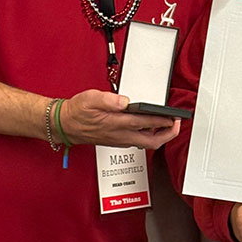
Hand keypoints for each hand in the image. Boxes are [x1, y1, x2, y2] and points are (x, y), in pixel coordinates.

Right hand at [59, 90, 179, 150]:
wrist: (63, 125)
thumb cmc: (76, 111)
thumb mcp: (90, 98)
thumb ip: (109, 99)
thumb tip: (125, 101)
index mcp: (116, 123)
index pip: (146, 123)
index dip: (163, 121)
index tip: (174, 116)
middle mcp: (120, 135)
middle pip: (152, 141)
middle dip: (168, 134)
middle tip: (177, 124)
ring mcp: (119, 140)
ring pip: (146, 143)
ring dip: (160, 136)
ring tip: (169, 125)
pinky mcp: (117, 141)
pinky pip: (138, 142)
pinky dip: (149, 136)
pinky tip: (151, 128)